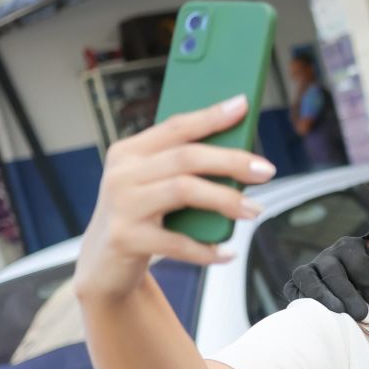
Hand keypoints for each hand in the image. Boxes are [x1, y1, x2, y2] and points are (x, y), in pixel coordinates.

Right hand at [74, 95, 275, 301]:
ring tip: (255, 210)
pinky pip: (177, 242)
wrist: (101, 264)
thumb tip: (242, 158)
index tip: (243, 105)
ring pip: (184, 190)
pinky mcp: (126, 238)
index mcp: (130, 152)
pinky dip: (207, 250)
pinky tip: (227, 253)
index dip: (211, 116)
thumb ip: (184, 169)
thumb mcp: (154, 186)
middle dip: (232, 161)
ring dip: (227, 200)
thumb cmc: (140, 218)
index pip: (176, 126)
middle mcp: (122, 173)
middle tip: (267, 170)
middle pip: (187, 156)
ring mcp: (122, 205)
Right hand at [282, 232, 368, 319]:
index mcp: (349, 247)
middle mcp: (326, 256)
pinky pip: (292, 288)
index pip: (359, 265)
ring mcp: (309, 268)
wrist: (351, 273)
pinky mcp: (295, 283)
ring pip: (307, 277)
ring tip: (337, 312)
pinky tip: (315, 314)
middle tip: (361, 315)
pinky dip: (300, 299)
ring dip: (321, 295)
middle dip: (348, 294)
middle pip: (333, 272)